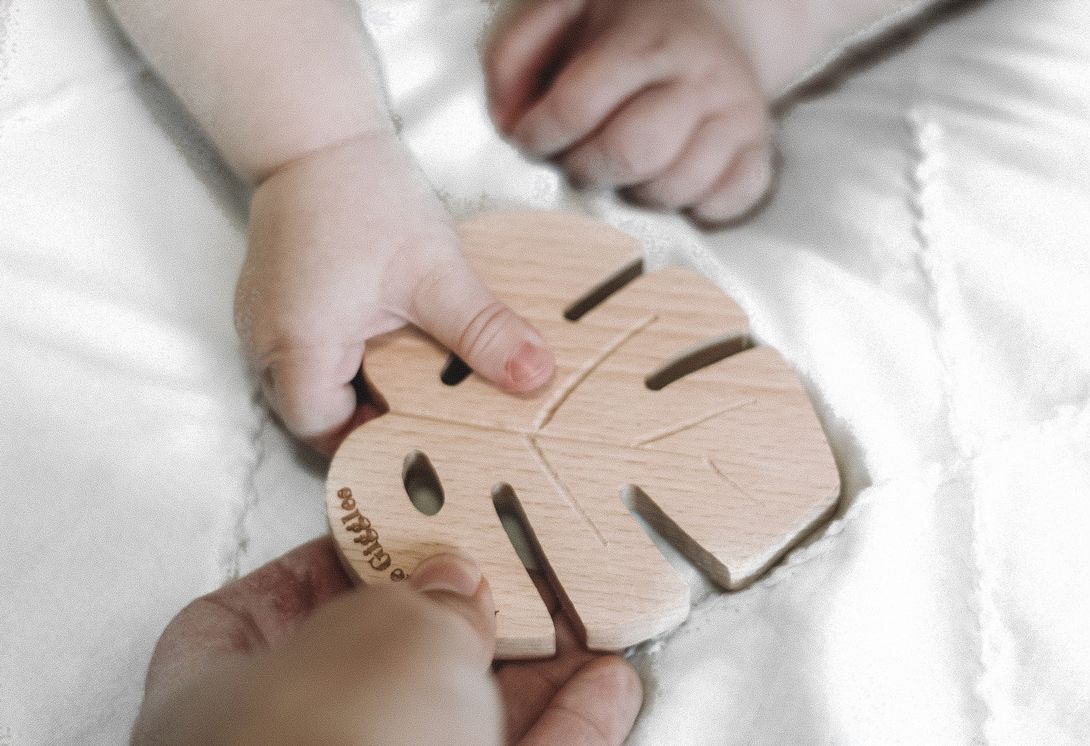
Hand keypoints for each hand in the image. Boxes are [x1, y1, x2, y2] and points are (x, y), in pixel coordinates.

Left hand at [131, 537, 641, 744]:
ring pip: (460, 722)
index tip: (403, 528)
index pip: (268, 607)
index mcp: (223, 687)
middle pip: (386, 663)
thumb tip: (456, 589)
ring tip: (584, 622)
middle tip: (519, 573)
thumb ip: (426, 599)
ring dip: (531, 673)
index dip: (338, 562)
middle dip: (464, 619)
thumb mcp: (388, 636)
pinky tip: (606, 688)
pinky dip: (566, 730)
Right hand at [236, 132, 554, 453]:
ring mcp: (264, 320)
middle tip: (422, 411)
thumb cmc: (363, 197)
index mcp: (298, 344)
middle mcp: (267, 340)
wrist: (318, 137)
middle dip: (366, 418)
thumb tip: (532, 376)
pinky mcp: (275, 302)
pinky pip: (305, 351)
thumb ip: (482, 330)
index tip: (418, 435)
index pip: (323, 431)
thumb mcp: (435, 272)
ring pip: (309, 382)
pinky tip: (385, 339)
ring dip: (356, 385)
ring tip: (409, 373)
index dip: (369, 441)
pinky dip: (344, 357)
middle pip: (312, 413)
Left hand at [486, 0, 773, 224]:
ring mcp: (736, 115)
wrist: (719, 16)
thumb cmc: (629, 26)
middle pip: (632, 153)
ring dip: (635, 192)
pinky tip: (671, 181)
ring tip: (624, 168)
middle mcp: (699, 76)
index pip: (579, 106)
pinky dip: (694, 207)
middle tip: (577, 161)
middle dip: (587, 170)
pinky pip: (727, 203)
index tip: (531, 138)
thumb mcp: (567, 13)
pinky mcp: (759, 149)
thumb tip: (507, 120)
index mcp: (646, 39)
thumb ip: (519, 55)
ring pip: (676, 186)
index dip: (541, 134)